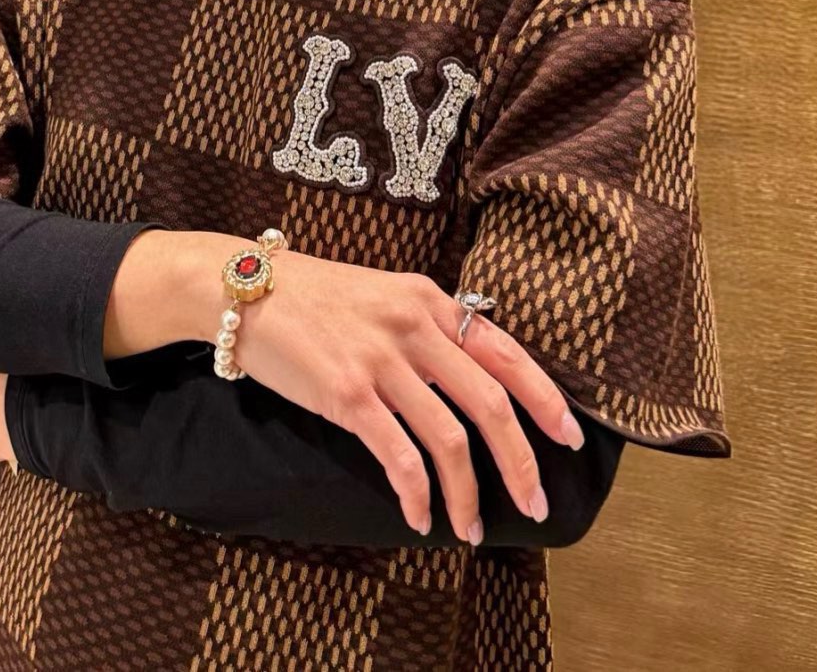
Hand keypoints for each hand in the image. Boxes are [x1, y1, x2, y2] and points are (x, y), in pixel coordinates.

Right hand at [218, 252, 584, 543]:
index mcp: (430, 300)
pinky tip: (420, 516)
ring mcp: (380, 361)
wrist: (246, 287)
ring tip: (470, 529)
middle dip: (521, 462)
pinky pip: (398, 456)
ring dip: (467, 494)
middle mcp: (413, 326)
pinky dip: (417, 494)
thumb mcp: (385, 293)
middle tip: (536, 504)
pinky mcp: (345, 394)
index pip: (506, 352)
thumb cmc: (314, 295)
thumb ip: (426, 326)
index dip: (545, 399)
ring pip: (449, 439)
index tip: (570, 437)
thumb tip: (471, 374)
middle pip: (490, 403)